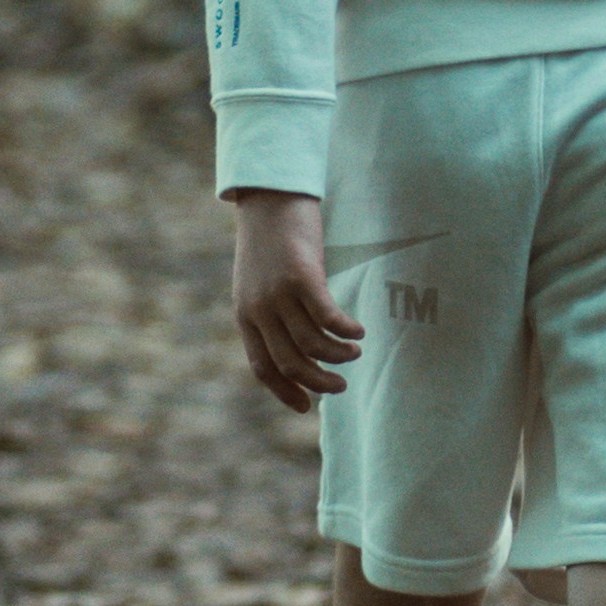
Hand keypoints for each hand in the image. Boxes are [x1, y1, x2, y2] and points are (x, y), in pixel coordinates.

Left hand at [226, 190, 355, 412]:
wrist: (268, 198)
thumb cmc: (269, 240)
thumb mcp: (258, 283)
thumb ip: (270, 313)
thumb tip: (296, 344)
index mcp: (246, 315)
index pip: (263, 368)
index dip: (285, 392)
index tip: (306, 407)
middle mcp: (259, 310)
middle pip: (290, 363)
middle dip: (319, 382)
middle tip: (341, 386)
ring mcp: (279, 294)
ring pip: (312, 345)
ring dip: (338, 357)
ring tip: (354, 353)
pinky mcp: (302, 276)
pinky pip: (327, 318)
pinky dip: (346, 331)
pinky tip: (359, 332)